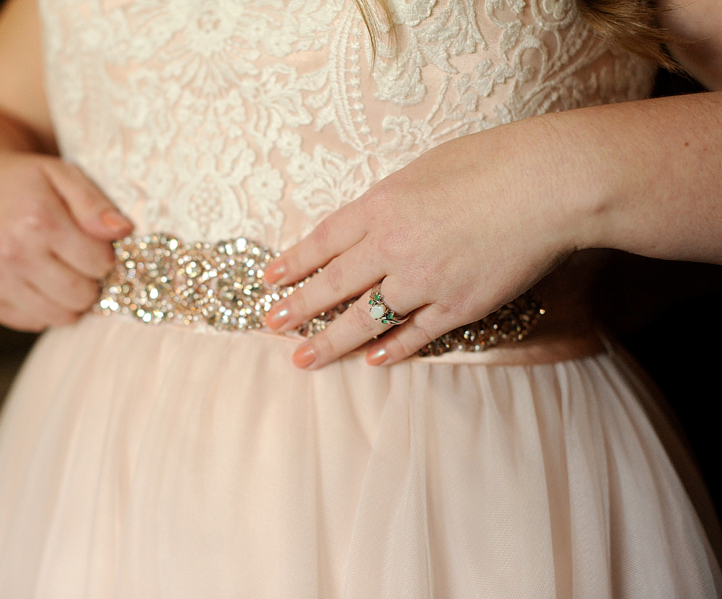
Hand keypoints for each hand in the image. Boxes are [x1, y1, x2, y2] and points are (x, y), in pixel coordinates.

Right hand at [0, 150, 132, 330]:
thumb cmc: (24, 184)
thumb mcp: (62, 175)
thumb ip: (94, 203)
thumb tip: (122, 231)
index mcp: (38, 220)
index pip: (99, 263)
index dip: (104, 256)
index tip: (94, 245)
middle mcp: (13, 253)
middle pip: (82, 295)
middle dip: (90, 282)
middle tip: (79, 263)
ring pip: (61, 317)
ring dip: (70, 300)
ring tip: (61, 272)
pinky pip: (35, 323)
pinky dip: (45, 308)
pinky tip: (36, 280)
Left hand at [264, 120, 579, 367]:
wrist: (548, 185)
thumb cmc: (490, 162)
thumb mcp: (423, 169)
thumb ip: (389, 201)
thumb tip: (367, 225)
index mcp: (381, 206)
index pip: (323, 241)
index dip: (293, 263)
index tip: (269, 279)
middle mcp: (392, 246)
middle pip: (333, 285)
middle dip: (297, 308)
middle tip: (270, 324)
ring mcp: (423, 281)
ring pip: (365, 319)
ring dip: (330, 343)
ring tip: (303, 360)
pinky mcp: (458, 306)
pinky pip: (415, 335)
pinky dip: (391, 350)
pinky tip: (371, 360)